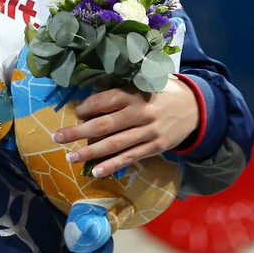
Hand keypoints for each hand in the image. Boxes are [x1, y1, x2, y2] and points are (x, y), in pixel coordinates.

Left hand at [53, 76, 199, 178]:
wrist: (195, 107)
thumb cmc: (162, 91)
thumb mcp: (146, 81)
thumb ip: (123, 88)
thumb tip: (91, 98)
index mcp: (136, 93)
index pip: (107, 99)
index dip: (88, 106)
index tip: (75, 112)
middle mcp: (141, 113)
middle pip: (105, 124)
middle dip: (79, 132)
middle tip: (57, 137)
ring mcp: (148, 133)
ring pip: (115, 144)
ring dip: (90, 152)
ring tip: (70, 157)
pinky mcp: (154, 148)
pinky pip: (130, 158)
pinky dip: (112, 165)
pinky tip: (96, 171)